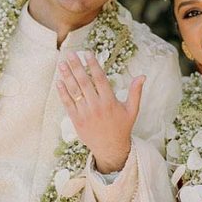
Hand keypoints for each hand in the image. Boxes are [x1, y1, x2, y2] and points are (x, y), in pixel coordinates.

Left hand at [56, 51, 145, 173]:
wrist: (110, 148)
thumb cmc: (122, 127)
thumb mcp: (132, 110)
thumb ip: (136, 92)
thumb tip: (142, 76)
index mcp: (110, 101)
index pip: (100, 79)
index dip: (93, 65)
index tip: (87, 53)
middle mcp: (96, 106)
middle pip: (84, 82)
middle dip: (76, 67)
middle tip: (70, 54)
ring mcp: (85, 113)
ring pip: (74, 92)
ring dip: (67, 77)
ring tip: (61, 64)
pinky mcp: (77, 120)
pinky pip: (68, 104)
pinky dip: (63, 93)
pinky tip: (59, 82)